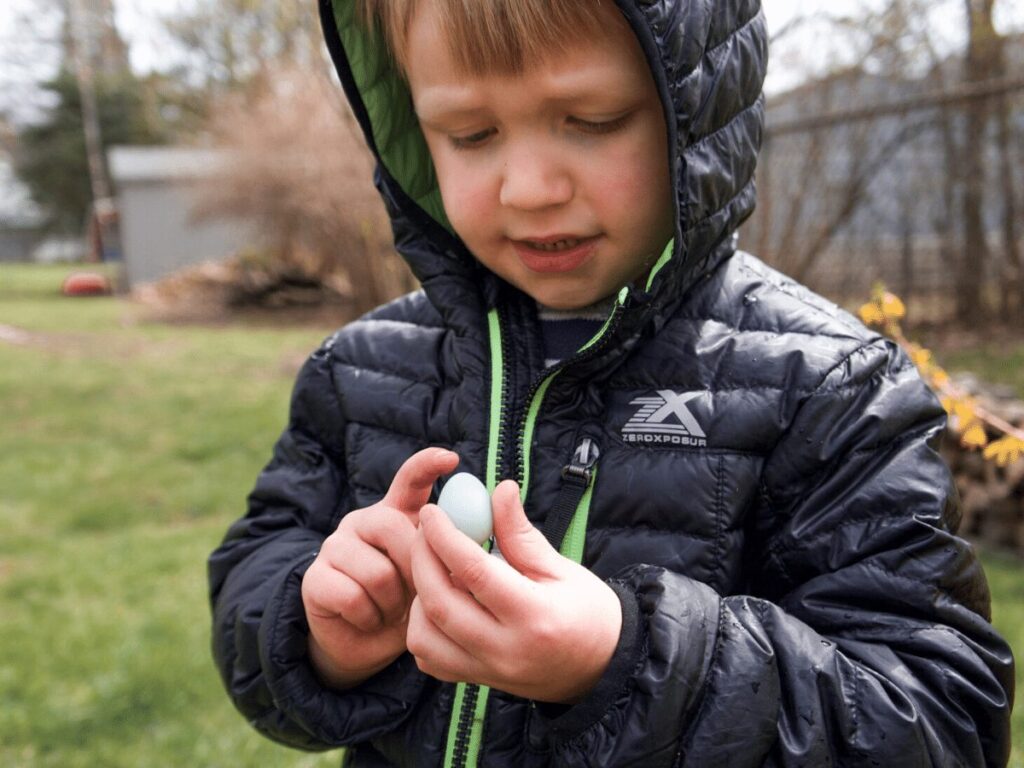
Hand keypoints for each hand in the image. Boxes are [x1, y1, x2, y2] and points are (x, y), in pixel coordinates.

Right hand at [302, 447, 459, 688]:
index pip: (410, 479)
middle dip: (414, 569)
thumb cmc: (410, 605)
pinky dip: (369, 618)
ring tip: (390, 609)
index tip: (451, 458)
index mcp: (396, 515)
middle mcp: (363, 521)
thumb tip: (478, 534)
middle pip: (394, 528)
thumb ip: (447, 552)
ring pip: (377, 572)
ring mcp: (335, 546)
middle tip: (416, 593)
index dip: (428, 465)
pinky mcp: (315, 577)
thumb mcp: (434, 577)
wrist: (366, 644)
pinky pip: (353, 597)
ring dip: (392, 603)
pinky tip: (369, 620)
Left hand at [407, 480, 621, 702]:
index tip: (432, 511)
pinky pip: (431, 659)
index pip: (474, 571)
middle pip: (440, 603)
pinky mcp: (478, 681)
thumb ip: (521, 533)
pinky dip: (424, 628)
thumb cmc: (588, 612)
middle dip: (422, 560)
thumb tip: (500, 489)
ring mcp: (488, 671)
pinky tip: (441, 604)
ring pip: (425, 637)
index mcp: (534, 616)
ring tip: (436, 571)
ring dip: (420, 597)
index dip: (445, 536)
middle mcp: (506, 650)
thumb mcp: (561, 567)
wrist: (602, 667)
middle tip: (424, 531)